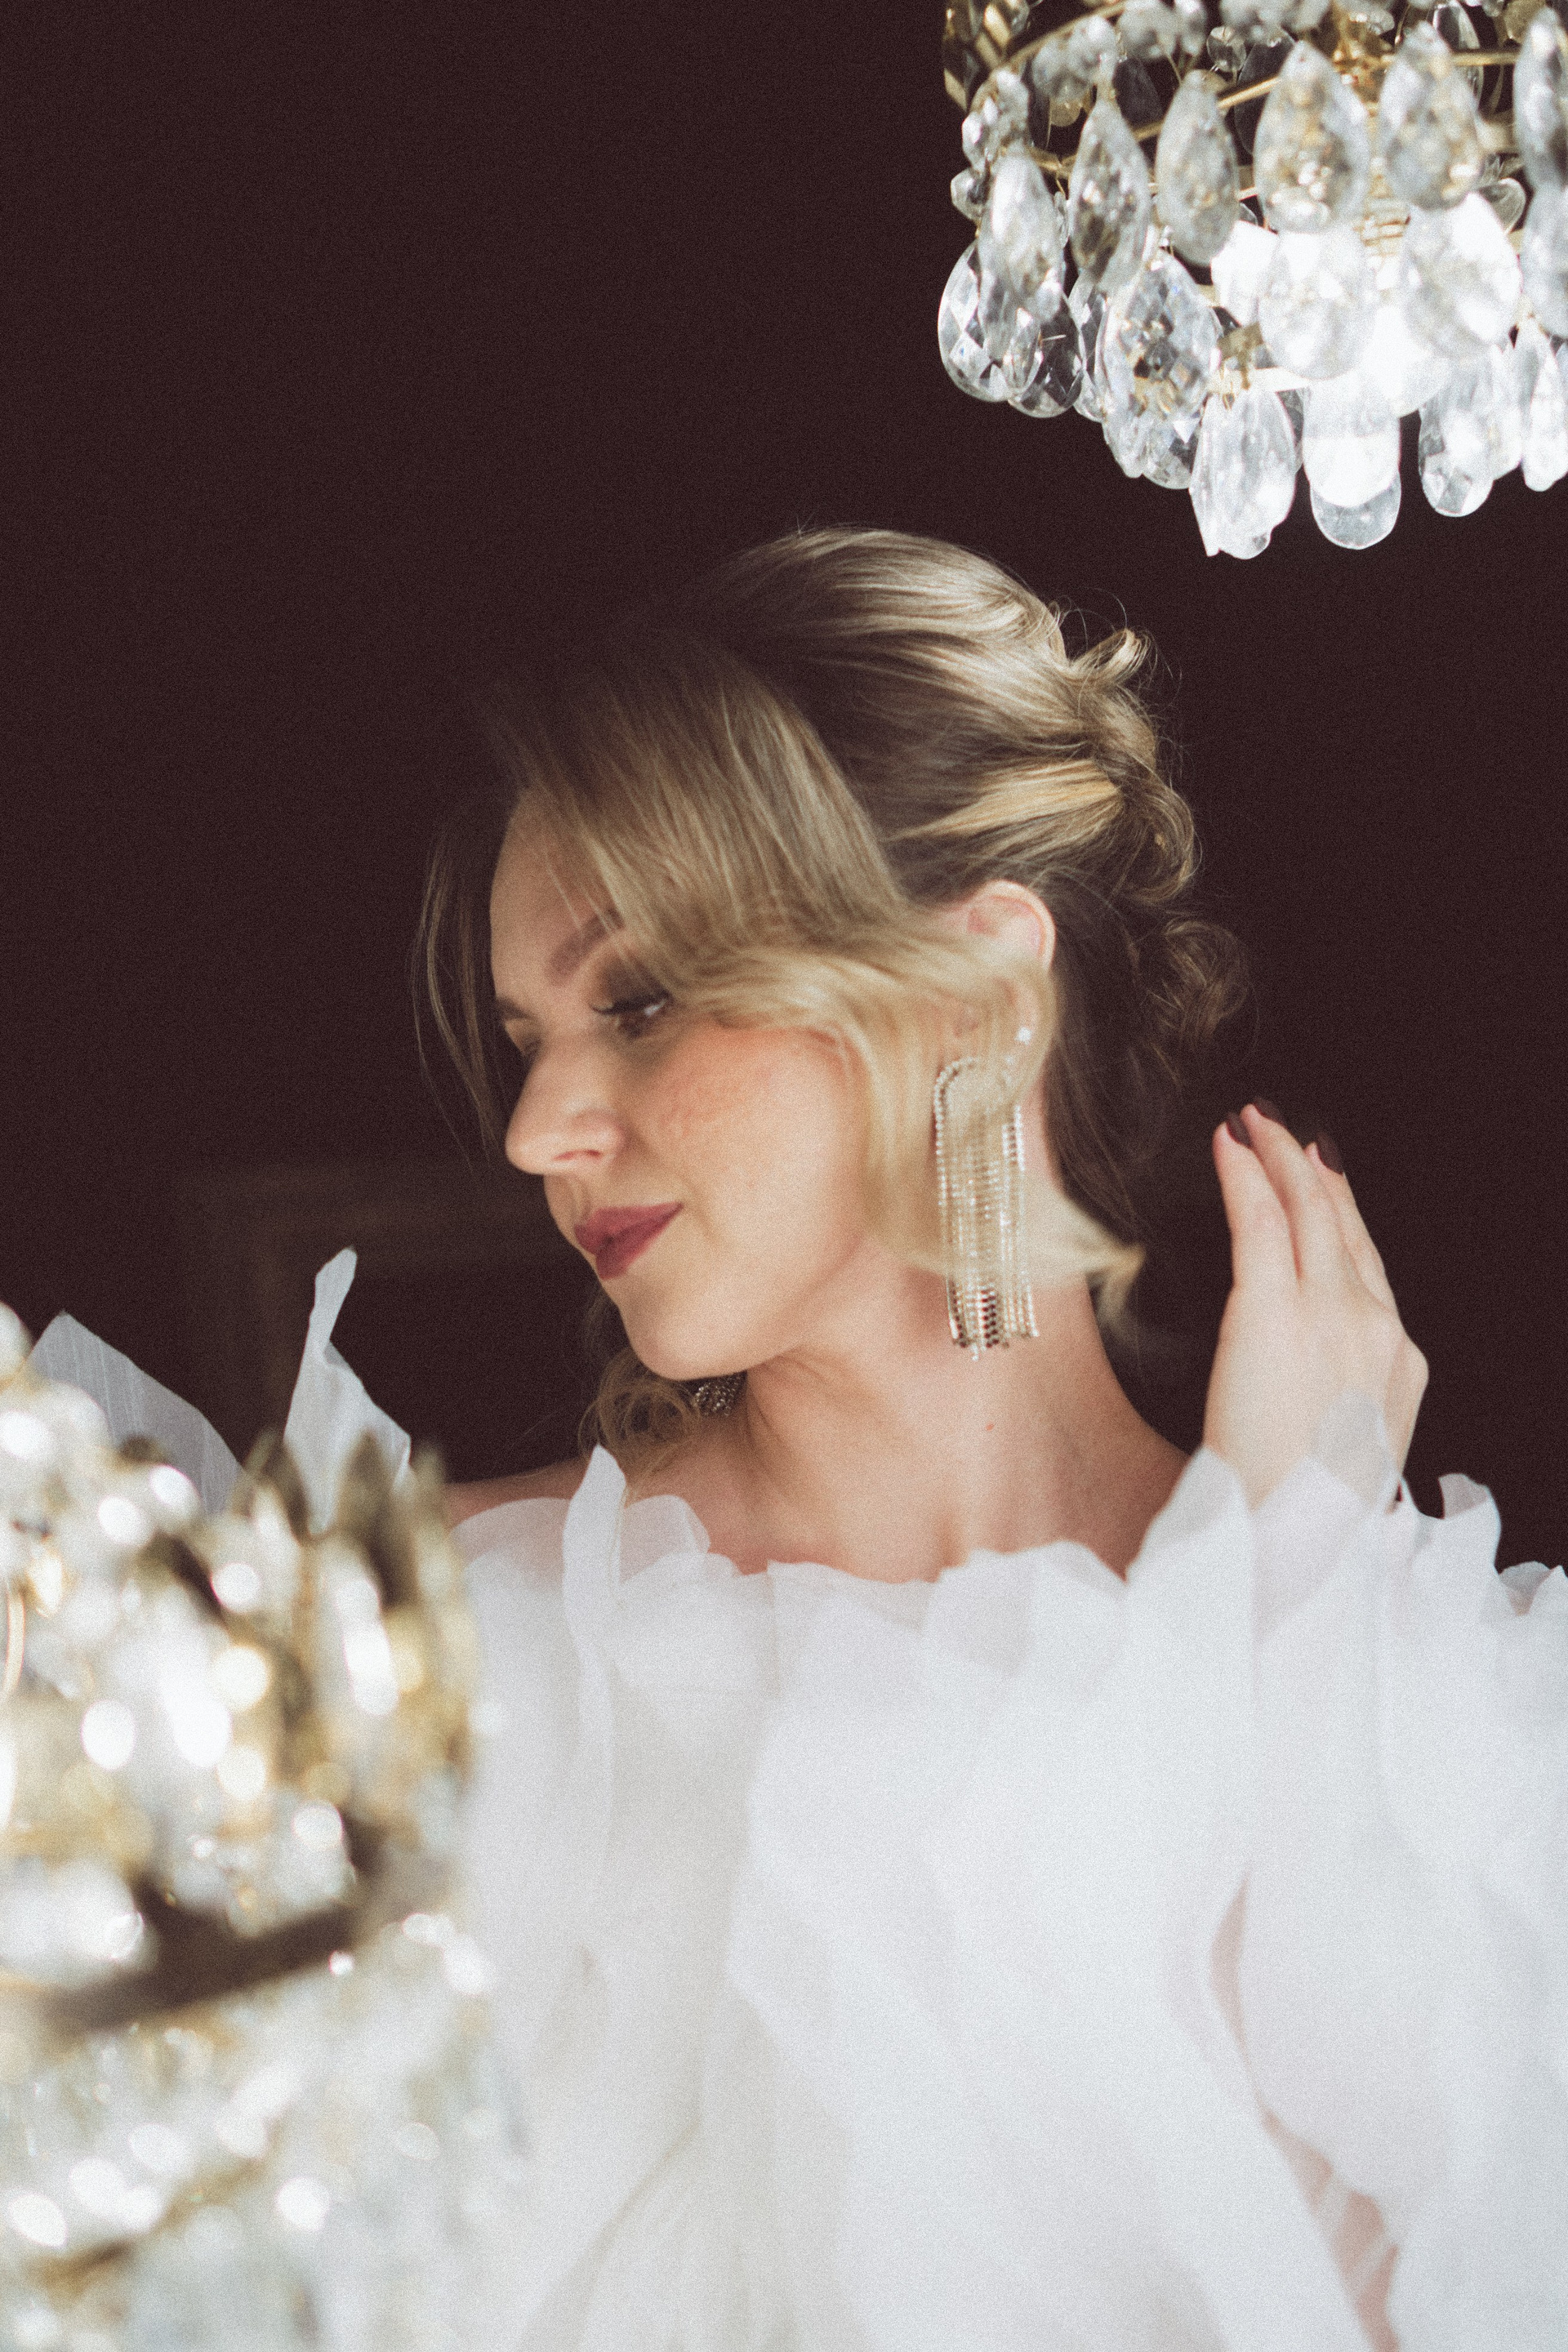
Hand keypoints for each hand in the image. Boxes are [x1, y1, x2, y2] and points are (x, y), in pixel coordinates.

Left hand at [1202, 1104, 1427, 1508]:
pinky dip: (1243, 1177)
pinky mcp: (1274, 1313)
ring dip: (1279, 1160)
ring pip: (1307, 1216)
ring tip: (1255, 1123)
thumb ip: (1338, 1403)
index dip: (1343, 1218)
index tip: (1323, 1179)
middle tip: (1285, 1130)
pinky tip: (1227, 1147)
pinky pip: (1259, 1225)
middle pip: (1344, 1231)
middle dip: (1312, 1174)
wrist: (1295, 1543)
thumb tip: (1314, 1387)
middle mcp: (1377, 1329)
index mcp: (1398, 1366)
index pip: (1368, 1272)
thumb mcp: (1345, 1453)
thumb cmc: (1303, 1515)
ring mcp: (1331, 1316)